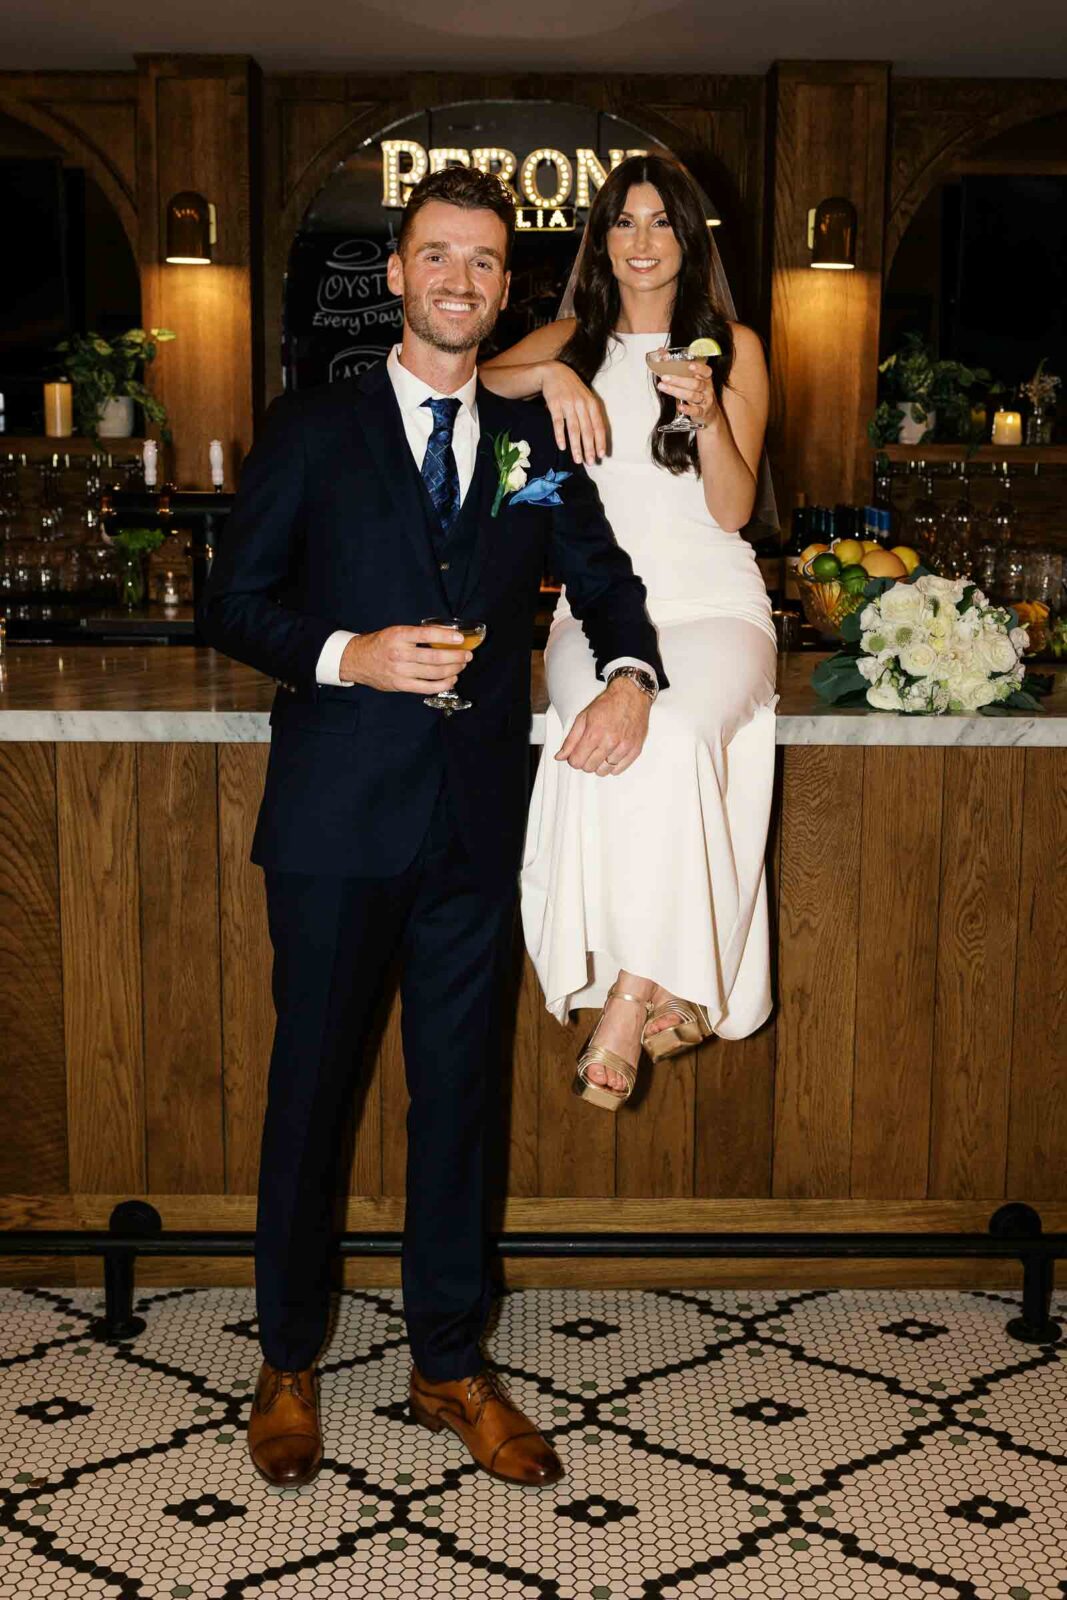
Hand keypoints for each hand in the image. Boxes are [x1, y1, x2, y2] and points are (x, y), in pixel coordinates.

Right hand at [340, 626, 470, 693]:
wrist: (357, 660)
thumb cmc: (381, 644)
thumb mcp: (397, 632)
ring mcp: (400, 671)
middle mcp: (400, 653)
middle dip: (456, 656)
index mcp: (399, 636)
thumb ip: (418, 634)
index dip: (446, 636)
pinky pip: (427, 687)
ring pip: (434, 672)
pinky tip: (452, 679)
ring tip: (461, 666)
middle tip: (467, 655)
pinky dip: (443, 684)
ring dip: (453, 670)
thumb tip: (445, 633)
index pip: (427, 634)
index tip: (460, 637)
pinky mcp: (401, 685)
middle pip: (435, 656)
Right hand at [542, 361, 607, 464]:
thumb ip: (591, 415)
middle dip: (589, 448)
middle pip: (587, 430)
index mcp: (592, 404)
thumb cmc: (573, 389)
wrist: (554, 372)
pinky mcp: (555, 405)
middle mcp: (582, 404)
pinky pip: (558, 423)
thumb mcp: (586, 398)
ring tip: (578, 460)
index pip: (598, 426)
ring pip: (574, 429)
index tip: (601, 456)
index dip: (600, 441)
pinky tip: (562, 447)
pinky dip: (560, 436)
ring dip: (576, 446)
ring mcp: (568, 404)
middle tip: (590, 462)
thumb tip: (597, 437)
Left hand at [555, 676, 650, 775]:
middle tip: (589, 750)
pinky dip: (612, 766)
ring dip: (599, 764)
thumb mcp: (583, 718)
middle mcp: (610, 742)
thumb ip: (571, 740)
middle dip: (585, 761)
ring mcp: (624, 747)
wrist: (630, 696)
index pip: (577, 762)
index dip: (573, 759)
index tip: (576, 754)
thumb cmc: (608, 704)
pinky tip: (611, 754)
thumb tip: (560, 756)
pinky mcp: (635, 750)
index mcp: (594, 733)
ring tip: (601, 751)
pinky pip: (618, 770)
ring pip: (604, 771)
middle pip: (589, 768)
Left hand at [655, 359, 716, 425]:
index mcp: (705, 378)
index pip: (706, 371)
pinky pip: (696, 410)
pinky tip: (679, 406)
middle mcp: (707, 389)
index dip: (699, 368)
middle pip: (695, 384)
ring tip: (663, 387)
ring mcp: (705, 401)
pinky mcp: (702, 412)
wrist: (709, 413)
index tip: (690, 365)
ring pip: (692, 396)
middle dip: (678, 380)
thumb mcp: (690, 379)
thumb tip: (661, 351)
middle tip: (665, 377)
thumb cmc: (697, 392)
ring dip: (676, 391)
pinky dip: (687, 409)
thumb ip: (677, 366)